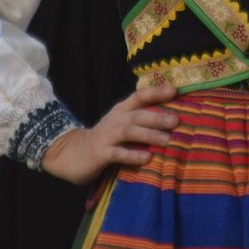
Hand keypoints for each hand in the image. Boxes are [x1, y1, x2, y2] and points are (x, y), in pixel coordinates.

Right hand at [41, 85, 178, 185]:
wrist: (72, 153)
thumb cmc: (106, 138)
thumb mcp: (121, 122)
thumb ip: (142, 117)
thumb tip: (174, 115)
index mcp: (122, 110)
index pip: (140, 96)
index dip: (156, 92)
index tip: (175, 90)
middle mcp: (115, 119)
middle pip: (137, 114)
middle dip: (157, 116)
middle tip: (176, 121)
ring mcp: (107, 136)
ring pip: (129, 132)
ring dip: (148, 135)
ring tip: (167, 140)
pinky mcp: (101, 154)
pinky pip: (118, 154)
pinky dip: (133, 155)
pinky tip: (147, 158)